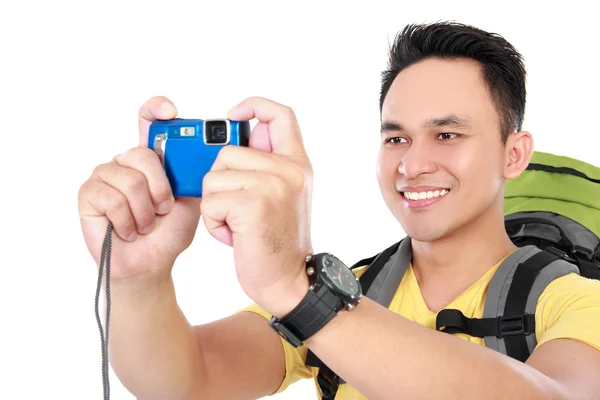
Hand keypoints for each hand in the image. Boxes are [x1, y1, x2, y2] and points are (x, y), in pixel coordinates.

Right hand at [78, 96, 200, 280]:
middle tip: (163, 209)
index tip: (170, 111)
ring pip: (130, 180)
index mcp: (152, 159)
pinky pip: (111, 199)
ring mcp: (105, 176)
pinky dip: (127, 221)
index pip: (149, 122)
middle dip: (160, 188)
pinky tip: (127, 230)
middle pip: (142, 154)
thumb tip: (202, 154)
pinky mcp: (89, 194)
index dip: (156, 109)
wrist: (150, 263)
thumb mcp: (191, 201)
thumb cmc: (169, 232)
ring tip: (144, 224)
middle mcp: (126, 162)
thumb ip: (192, 175)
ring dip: (144, 211)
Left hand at [201, 97, 312, 316]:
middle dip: (220, 182)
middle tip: (237, 208)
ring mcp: (273, 185)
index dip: (254, 105)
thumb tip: (240, 135)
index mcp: (298, 163)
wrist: (290, 280)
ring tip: (238, 224)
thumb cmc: (277, 240)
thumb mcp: (282, 195)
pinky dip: (214, 223)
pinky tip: (234, 236)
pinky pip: (211, 202)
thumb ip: (266, 165)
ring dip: (216, 205)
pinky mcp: (254, 204)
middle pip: (227, 152)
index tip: (233, 114)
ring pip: (214, 178)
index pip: (280, 114)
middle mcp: (290, 169)